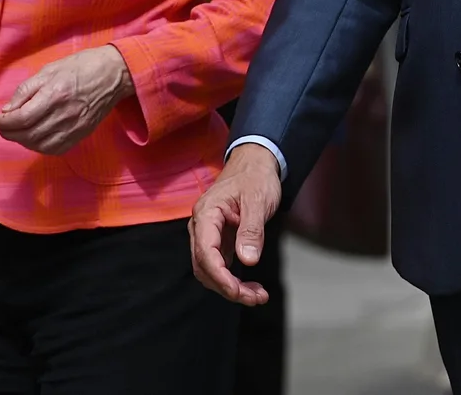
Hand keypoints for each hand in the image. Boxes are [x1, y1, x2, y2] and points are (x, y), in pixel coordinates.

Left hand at [0, 45, 132, 154]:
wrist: (114, 74)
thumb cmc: (81, 66)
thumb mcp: (49, 69)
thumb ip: (26, 90)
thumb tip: (8, 111)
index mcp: (55, 95)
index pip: (22, 118)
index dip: (4, 123)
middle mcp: (64, 115)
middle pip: (28, 135)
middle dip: (9, 133)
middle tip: (2, 126)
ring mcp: (74, 127)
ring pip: (40, 145)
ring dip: (22, 141)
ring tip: (16, 131)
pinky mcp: (81, 134)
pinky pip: (55, 149)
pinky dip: (39, 147)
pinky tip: (34, 138)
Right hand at [190, 143, 282, 306]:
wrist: (255, 162)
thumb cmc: (255, 176)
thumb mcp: (258, 201)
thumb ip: (251, 230)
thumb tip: (247, 259)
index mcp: (206, 213)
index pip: (205, 252)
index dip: (220, 276)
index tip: (237, 291)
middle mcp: (202, 226)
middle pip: (205, 267)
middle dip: (227, 287)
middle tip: (254, 297)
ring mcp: (209, 234)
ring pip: (211, 270)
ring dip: (231, 287)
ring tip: (257, 295)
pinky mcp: (218, 240)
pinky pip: (220, 265)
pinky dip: (233, 279)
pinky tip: (250, 286)